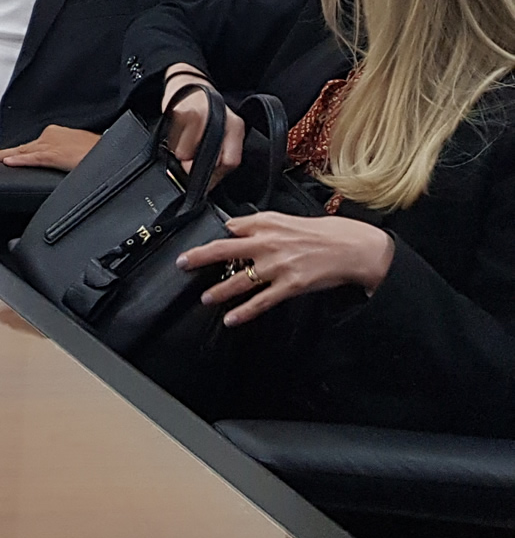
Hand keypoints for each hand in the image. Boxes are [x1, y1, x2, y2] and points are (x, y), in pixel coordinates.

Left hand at [0, 125, 100, 169]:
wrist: (110, 151)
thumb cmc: (96, 152)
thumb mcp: (75, 151)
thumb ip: (61, 156)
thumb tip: (56, 162)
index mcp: (55, 135)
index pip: (31, 145)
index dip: (16, 153)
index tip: (3, 157)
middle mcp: (50, 137)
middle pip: (22, 148)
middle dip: (3, 154)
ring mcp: (51, 145)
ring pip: (22, 152)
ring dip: (4, 157)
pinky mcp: (55, 155)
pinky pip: (33, 158)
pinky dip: (20, 160)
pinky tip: (9, 162)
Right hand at [161, 67, 244, 177]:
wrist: (188, 85)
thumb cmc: (207, 113)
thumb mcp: (224, 133)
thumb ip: (221, 156)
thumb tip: (207, 185)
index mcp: (235, 126)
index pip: (230, 161)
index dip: (216, 176)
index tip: (207, 181)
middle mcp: (220, 119)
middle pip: (205, 159)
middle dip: (196, 165)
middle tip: (191, 161)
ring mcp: (198, 115)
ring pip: (185, 153)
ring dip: (181, 154)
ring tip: (185, 143)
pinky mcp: (178, 112)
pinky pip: (171, 141)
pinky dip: (172, 142)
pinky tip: (178, 133)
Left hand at [178, 210, 394, 325]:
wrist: (355, 248)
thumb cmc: (324, 233)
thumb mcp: (286, 219)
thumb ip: (258, 223)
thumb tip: (233, 226)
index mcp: (267, 225)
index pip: (231, 228)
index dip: (212, 235)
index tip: (193, 243)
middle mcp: (269, 244)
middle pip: (226, 249)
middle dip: (200, 257)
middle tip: (182, 263)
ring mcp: (279, 267)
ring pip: (241, 280)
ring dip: (220, 291)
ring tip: (205, 298)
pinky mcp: (291, 286)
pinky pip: (262, 301)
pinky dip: (244, 312)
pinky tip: (231, 318)